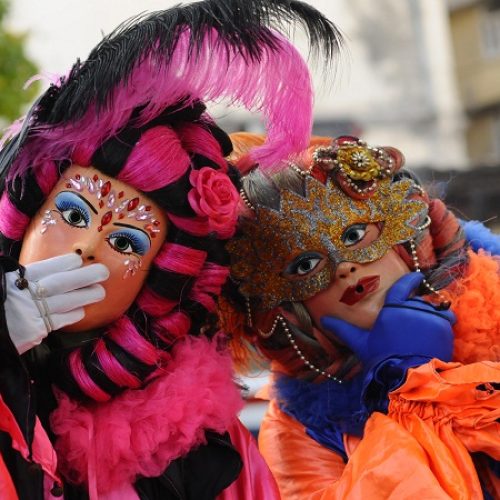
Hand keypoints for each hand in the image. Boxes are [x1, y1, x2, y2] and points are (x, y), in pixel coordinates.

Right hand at [4, 253, 108, 353]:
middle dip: (86, 277)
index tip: (79, 261)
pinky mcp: (34, 333)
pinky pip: (59, 322)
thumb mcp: (0, 282)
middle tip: (104, 272)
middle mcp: (24, 296)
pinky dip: (72, 315)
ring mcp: (31, 315)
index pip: (46, 267)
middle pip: (62, 283)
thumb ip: (16, 276)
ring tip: (100, 292)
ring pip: (66, 303)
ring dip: (85, 297)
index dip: (66, 264)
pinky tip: (81, 310)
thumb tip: (42, 269)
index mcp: (14, 280)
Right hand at [320, 273, 454, 367]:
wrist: (408, 379)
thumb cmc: (382, 359)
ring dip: (432, 314)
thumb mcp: (361, 343)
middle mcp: (413, 309)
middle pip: (418, 301)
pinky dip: (442, 324)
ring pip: (435, 309)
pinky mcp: (445, 330)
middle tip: (413, 319)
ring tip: (427, 326)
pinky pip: (447, 320)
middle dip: (417, 307)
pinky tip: (435, 335)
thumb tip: (323, 319)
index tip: (416, 276)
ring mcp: (431, 319)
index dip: (410, 280)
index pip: (403, 287)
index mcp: (392, 310)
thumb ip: (343, 329)